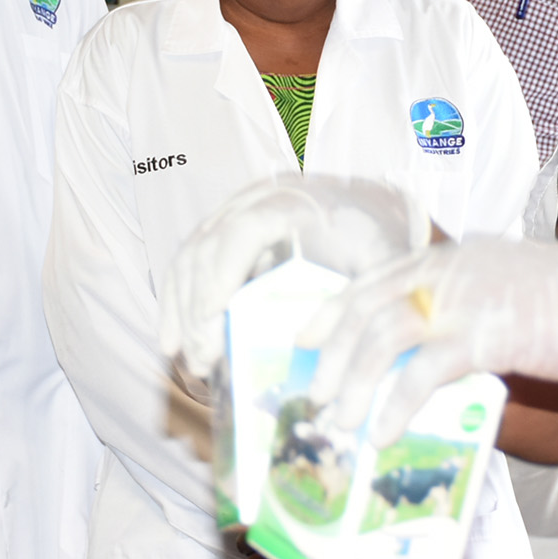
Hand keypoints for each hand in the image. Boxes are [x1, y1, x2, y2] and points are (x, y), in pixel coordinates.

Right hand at [159, 175, 427, 376]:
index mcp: (297, 201)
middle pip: (209, 247)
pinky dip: (176, 301)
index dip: (222, 272)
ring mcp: (235, 210)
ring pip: (190, 256)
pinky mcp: (224, 227)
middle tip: (204, 360)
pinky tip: (173, 340)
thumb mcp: (385, 266)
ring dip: (182, 311)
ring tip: (191, 360)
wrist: (376, 209)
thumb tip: (324, 356)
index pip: (244, 230)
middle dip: (199, 309)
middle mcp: (258, 198)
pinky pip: (188, 261)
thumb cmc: (382, 238)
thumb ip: (364, 301)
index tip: (214, 318)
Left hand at [301, 238, 557, 445]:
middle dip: (331, 354)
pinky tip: (384, 432)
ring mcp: (467, 299)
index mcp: (455, 257)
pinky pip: (424, 373)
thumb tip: (436, 353)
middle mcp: (451, 270)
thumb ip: (469, 309)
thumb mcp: (512, 291)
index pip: (376, 278)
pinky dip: (396, 404)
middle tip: (315, 395)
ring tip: (340, 420)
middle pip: (366, 306)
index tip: (306, 339)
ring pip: (383, 337)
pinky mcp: (489, 335)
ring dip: (353, 383)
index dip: (333, 311)